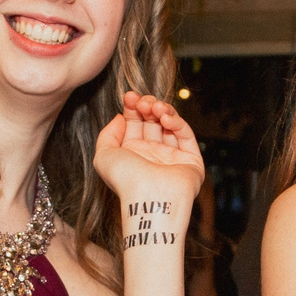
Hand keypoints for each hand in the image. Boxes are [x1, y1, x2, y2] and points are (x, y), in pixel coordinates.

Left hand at [94, 93, 204, 232]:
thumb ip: (107, 134)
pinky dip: (177, 122)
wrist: (149, 199)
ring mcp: (172, 157)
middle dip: (147, 106)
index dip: (133, 107)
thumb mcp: (103, 155)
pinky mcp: (191, 161)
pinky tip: (165, 118)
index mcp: (132, 154)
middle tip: (143, 102)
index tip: (130, 96)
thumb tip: (120, 118)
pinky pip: (186, 135)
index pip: (134, 123)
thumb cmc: (125, 180)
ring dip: (162, 110)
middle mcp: (152, 155)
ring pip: (170, 124)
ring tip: (155, 107)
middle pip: (152, 120)